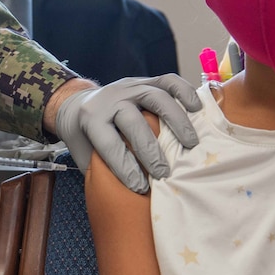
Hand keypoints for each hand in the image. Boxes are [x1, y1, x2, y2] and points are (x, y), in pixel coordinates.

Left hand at [54, 74, 200, 191]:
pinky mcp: (146, 81)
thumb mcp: (84, 155)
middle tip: (164, 174)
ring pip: (156, 98)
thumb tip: (128, 194)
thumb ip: (101, 169)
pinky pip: (168, 81)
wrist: (77, 103)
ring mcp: (129, 86)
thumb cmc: (85, 138)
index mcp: (91, 118)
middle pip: (133, 122)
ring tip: (190, 144)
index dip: (125, 168)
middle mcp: (110, 99)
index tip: (140, 188)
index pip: (109, 144)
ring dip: (176, 122)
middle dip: (150, 151)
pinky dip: (185, 92)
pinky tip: (196, 109)